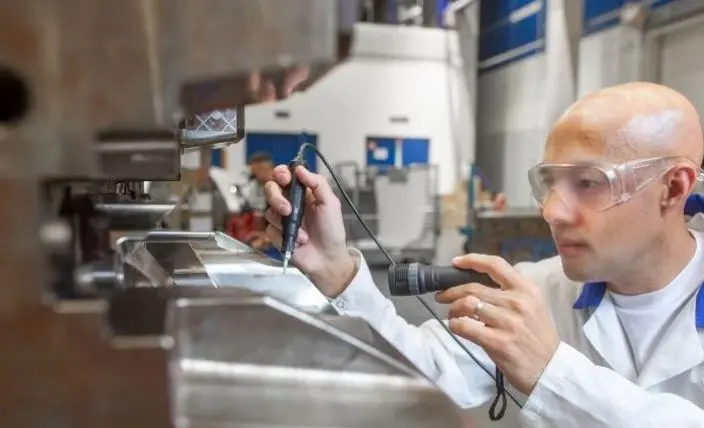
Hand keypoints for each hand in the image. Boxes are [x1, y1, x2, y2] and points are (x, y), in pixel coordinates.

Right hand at [263, 165, 355, 296]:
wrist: (328, 258)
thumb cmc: (332, 230)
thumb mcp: (330, 203)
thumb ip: (317, 183)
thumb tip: (300, 169)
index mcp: (302, 192)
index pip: (284, 176)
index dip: (281, 173)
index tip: (284, 178)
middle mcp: (289, 203)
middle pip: (270, 189)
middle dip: (276, 197)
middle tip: (288, 209)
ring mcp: (281, 219)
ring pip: (269, 211)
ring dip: (287, 223)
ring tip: (303, 234)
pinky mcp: (276, 235)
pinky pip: (270, 230)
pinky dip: (285, 236)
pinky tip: (299, 241)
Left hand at [435, 254, 559, 394]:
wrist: (550, 368)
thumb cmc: (537, 336)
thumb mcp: (533, 306)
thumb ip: (510, 292)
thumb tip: (477, 282)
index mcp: (526, 289)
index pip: (495, 265)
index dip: (472, 260)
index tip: (455, 262)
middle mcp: (517, 302)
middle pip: (473, 287)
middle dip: (451, 290)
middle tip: (442, 296)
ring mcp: (507, 322)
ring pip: (466, 304)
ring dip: (453, 309)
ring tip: (452, 314)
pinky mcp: (497, 342)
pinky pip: (465, 326)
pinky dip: (455, 325)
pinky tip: (456, 327)